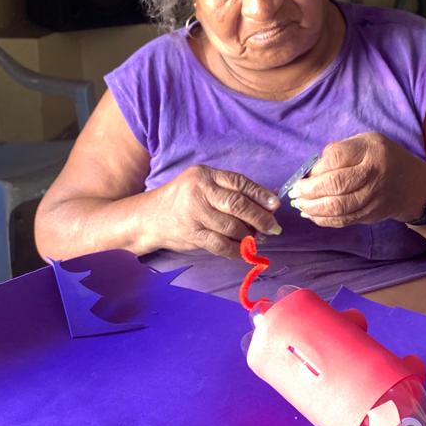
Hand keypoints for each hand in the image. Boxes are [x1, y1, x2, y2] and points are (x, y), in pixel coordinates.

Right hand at [145, 165, 280, 257]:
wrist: (150, 217)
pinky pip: (221, 245)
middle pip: (237, 205)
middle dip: (260, 218)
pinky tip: (243, 250)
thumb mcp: (203, 185)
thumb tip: (269, 200)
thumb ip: (231, 190)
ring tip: (256, 238)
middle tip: (273, 227)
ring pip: (231, 227)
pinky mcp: (192, 234)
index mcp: (205, 175)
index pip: (238, 182)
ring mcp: (194, 214)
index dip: (260, 194)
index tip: (275, 205)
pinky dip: (236, 250)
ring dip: (249, 235)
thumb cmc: (183, 199)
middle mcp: (199, 192)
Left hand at [287, 133, 425, 226]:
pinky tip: (310, 214)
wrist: (414, 185)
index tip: (305, 173)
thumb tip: (311, 171)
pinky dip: (323, 219)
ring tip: (299, 203)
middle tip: (294, 192)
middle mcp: (374, 174)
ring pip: (338, 207)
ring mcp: (373, 197)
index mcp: (370, 150)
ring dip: (312, 207)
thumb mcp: (366, 143)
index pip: (336, 157)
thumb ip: (340, 152)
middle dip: (309, 190)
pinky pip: (343, 220)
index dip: (316, 167)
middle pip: (335, 184)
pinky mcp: (371, 215)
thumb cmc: (382, 159)